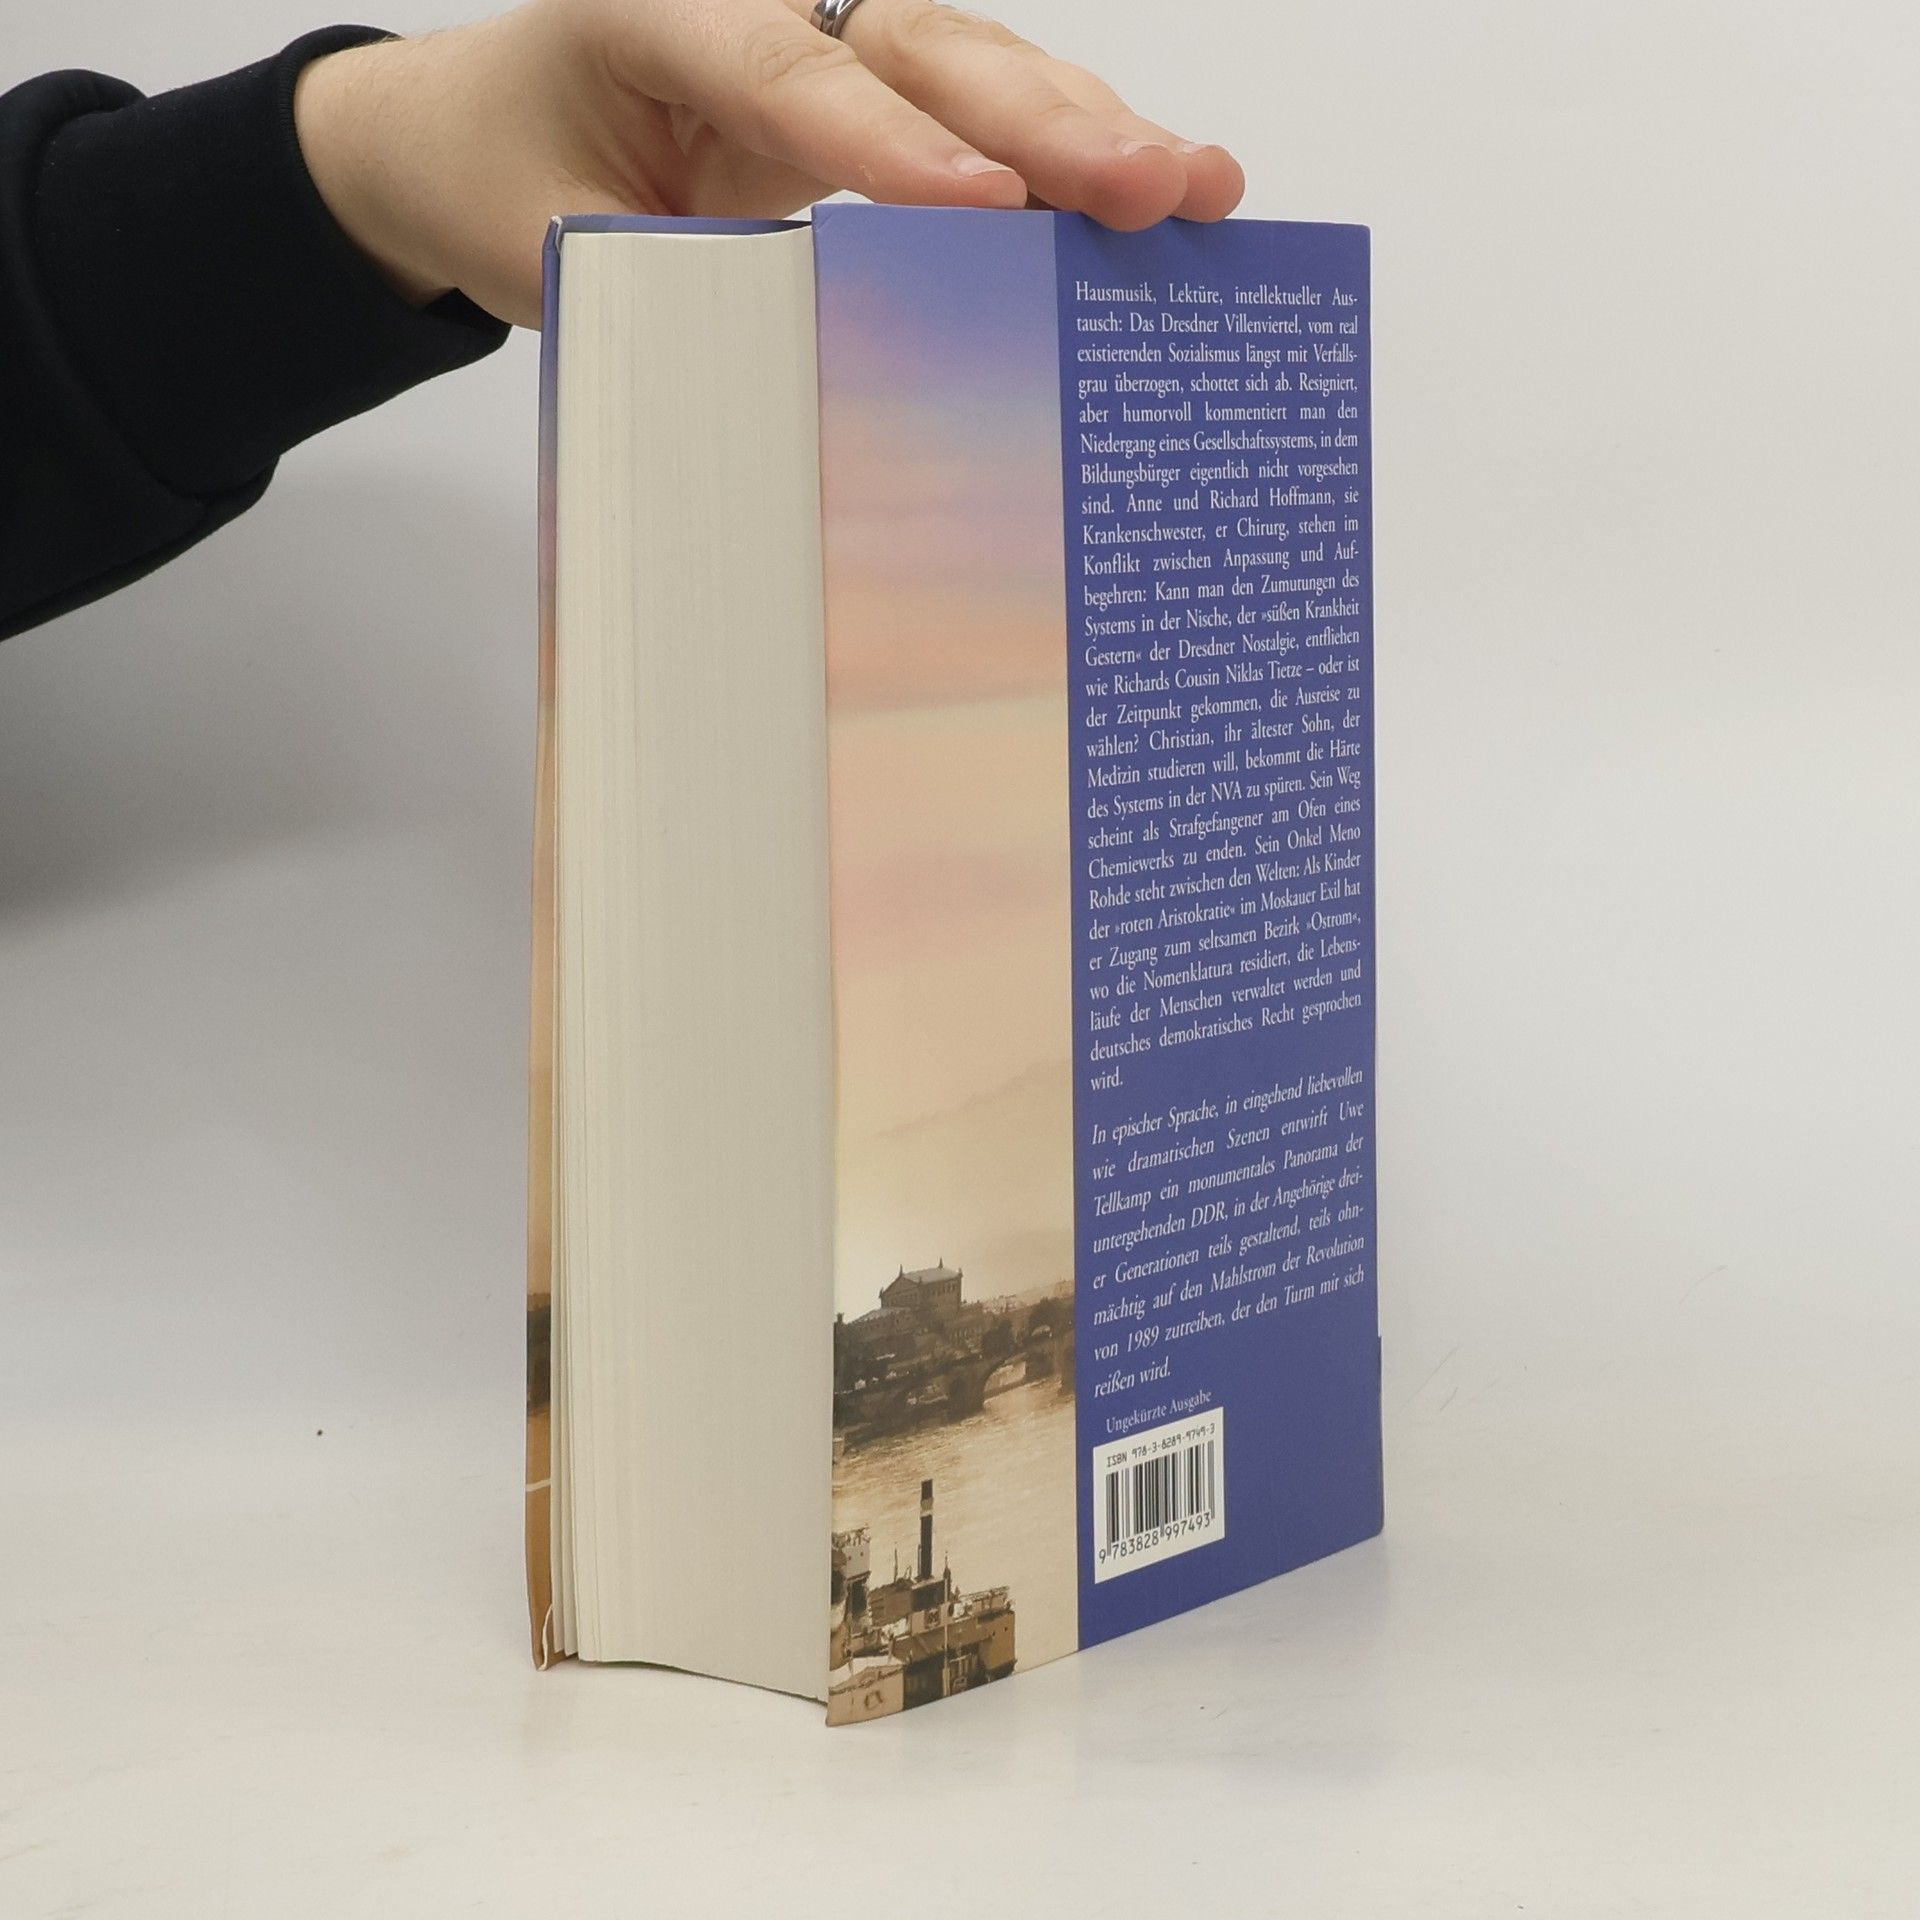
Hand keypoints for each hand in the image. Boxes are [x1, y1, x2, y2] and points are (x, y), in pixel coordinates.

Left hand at [293, 0, 1244, 327]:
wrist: (474, 131)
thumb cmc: (503, 170)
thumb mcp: (545, 239)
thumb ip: (657, 280)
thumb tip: (793, 372)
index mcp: (658, 11)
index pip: (790, 75)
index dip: (892, 142)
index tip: (989, 201)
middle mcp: (763, 2)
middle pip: (922, 47)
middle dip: (1046, 121)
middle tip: (1153, 187)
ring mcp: (828, 39)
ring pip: (976, 66)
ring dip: (1092, 131)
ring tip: (1199, 188)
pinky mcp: (870, 92)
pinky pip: (978, 110)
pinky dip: (1066, 155)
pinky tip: (1155, 189)